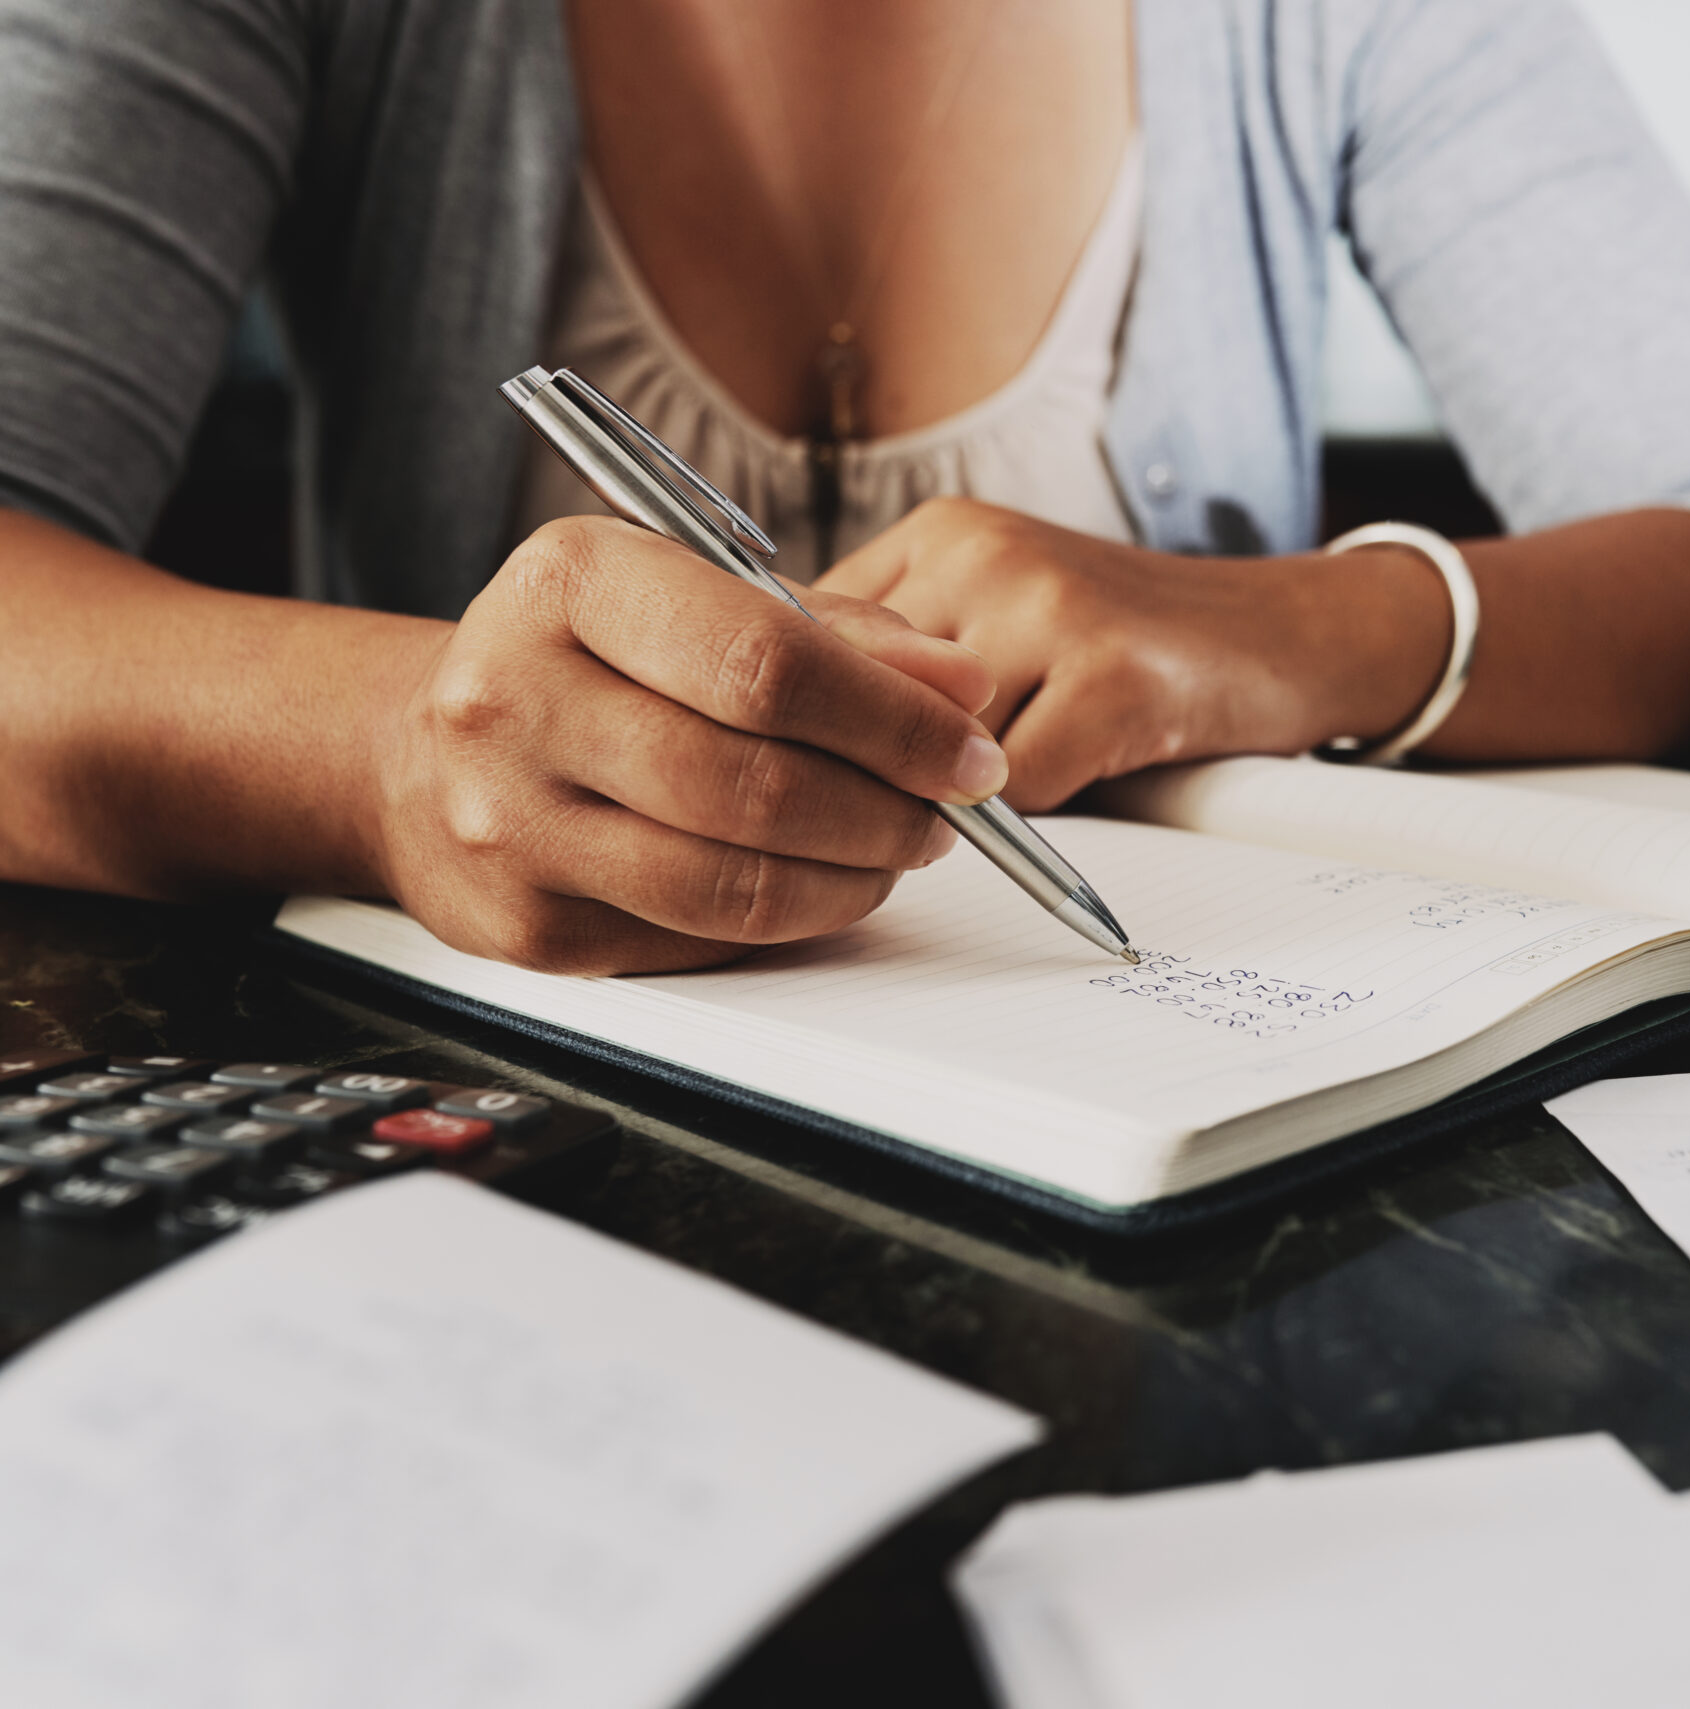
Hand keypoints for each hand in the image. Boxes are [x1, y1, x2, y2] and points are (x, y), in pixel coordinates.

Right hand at [373, 517, 1009, 972]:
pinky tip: (821, 883)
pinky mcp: (526, 926)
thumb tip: (962, 685)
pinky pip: (697, 939)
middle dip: (886, 807)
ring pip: (731, 881)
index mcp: (569, 581)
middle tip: (947, 810)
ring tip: (897, 848)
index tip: (971, 749)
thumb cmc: (588, 660)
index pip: (767, 662)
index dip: (895, 720)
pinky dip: (790, 918)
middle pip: (754, 783)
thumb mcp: (694, 595)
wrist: (417, 755)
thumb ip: (835, 632)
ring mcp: (509, 823)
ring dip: (852, 875)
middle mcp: (514, 697)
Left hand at [817, 499, 1448, 808]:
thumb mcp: (1002, 619)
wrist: (1286, 633)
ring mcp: (1047, 604)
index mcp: (941, 532)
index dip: (817, 718)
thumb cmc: (1133, 648)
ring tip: (1038, 761)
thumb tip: (790, 747)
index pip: (805, 636)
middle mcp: (980, 550)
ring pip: (929, 751)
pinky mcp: (1110, 672)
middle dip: (884, 766)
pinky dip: (1039, 808)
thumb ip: (903, 661)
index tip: (834, 761)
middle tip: (933, 791)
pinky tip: (1091, 765)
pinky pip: (1014, 787)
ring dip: (966, 791)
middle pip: (858, 701)